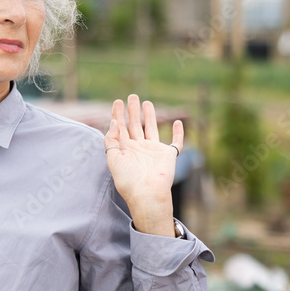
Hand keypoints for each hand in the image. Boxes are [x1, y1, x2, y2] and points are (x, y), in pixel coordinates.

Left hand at [104, 94, 180, 236]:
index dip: (118, 115)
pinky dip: (178, 133)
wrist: (147, 194)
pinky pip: (175, 142)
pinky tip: (177, 122)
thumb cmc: (128, 180)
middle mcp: (139, 148)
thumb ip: (111, 140)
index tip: (117, 102)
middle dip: (132, 111)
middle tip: (132, 96)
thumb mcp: (113, 159)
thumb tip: (113, 123)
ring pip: (152, 129)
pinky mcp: (168, 155)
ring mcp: (154, 151)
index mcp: (125, 150)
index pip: (121, 128)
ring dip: (150, 116)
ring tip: (146, 103)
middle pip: (135, 125)